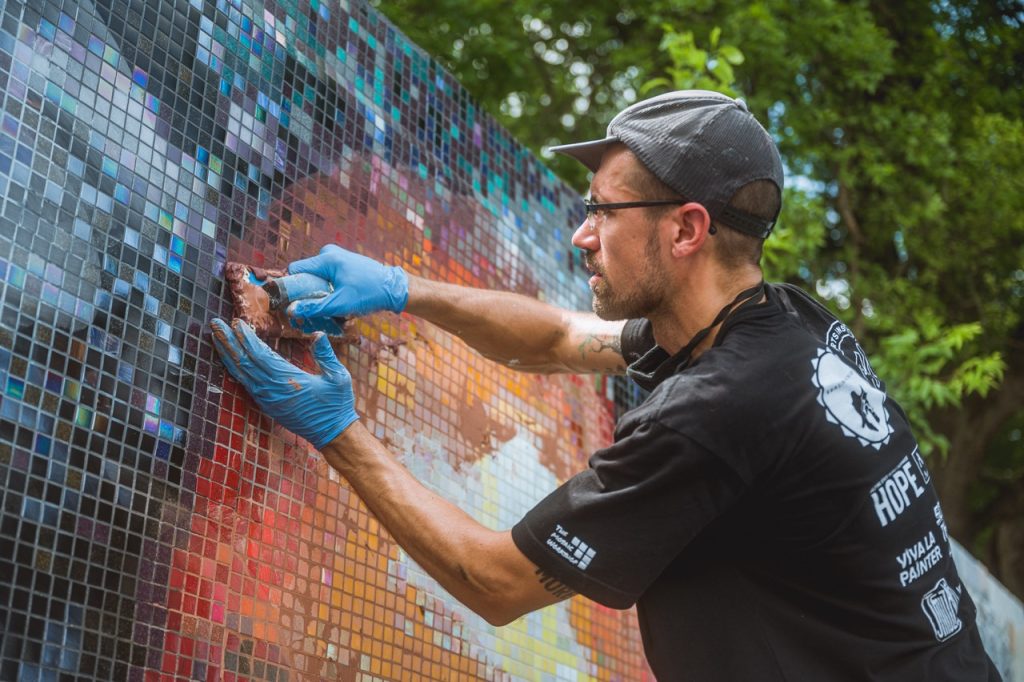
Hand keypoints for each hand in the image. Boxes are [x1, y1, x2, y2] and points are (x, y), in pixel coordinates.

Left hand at [209, 318, 357, 448]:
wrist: (332, 433)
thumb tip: (317, 334)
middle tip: (215, 324)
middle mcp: (273, 390)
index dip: (246, 338)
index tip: (236, 323)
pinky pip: (246, 384)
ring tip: (216, 337)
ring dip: (227, 354)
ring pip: (241, 373)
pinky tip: (230, 360)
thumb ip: (326, 355)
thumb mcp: (339, 377)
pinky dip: (235, 369)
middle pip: (244, 362)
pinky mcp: (267, 404)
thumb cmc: (337, 404)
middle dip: (229, 342)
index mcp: (288, 381)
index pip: (260, 355)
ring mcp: (268, 399)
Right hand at [287, 244, 408, 318]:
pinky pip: (328, 276)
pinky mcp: (344, 263)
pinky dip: (330, 288)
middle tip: (320, 306)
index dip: (292, 285)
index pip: (296, 269)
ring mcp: (338, 257)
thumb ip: (314, 308)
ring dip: (321, 292)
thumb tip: (291, 310)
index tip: (296, 301)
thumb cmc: (369, 294)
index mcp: (327, 258)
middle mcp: (330, 253)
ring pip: (317, 277)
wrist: (394, 288)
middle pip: (306, 274)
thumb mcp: (340, 304)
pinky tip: (342, 298)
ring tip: (335, 304)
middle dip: (309, 291)